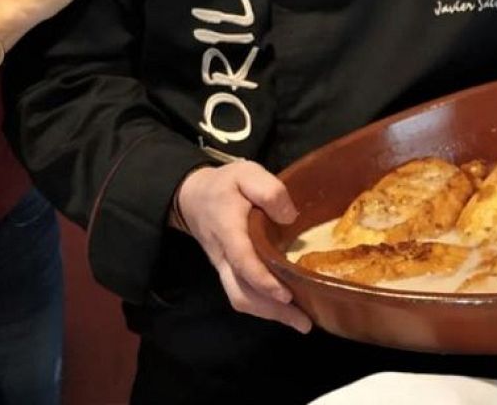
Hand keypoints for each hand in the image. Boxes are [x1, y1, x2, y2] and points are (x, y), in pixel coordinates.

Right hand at [175, 162, 311, 332]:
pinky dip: (263, 307)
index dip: (263, 280)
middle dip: (272, 310)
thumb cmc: (225, 185)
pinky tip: (286, 309)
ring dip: (270, 314)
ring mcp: (223, 267)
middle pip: (242, 292)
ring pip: (241, 298)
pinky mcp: (228, 272)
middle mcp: (223, 255)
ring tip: (301, 322)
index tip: (286, 294)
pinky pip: (242, 294)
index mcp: (228, 228)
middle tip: (304, 323)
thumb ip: (269, 190)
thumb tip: (289, 216)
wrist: (193, 196)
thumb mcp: (247, 173)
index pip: (242, 260)